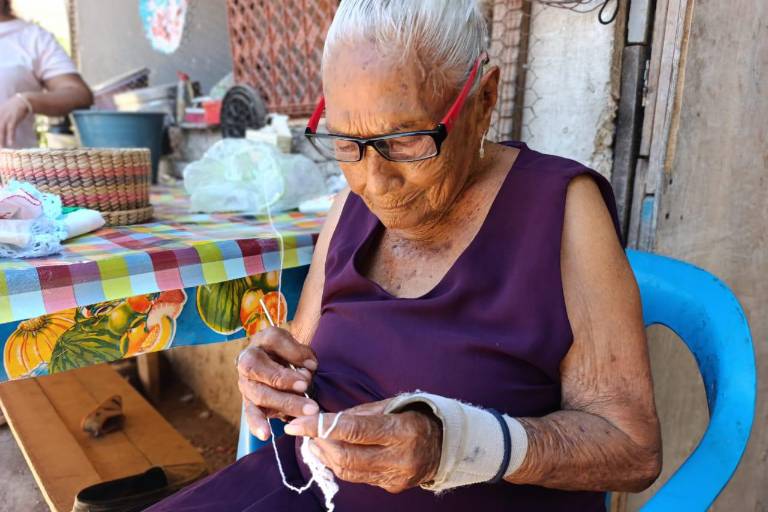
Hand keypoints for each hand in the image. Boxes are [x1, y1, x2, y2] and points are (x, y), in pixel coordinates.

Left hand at [0, 95, 30, 147]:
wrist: (24, 101)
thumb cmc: (14, 108)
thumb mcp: (3, 112)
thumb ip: (0, 119)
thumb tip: (1, 129)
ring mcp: (6, 117)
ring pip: (1, 130)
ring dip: (1, 140)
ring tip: (2, 148)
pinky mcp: (14, 119)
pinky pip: (11, 129)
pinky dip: (10, 136)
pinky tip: (10, 143)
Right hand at [236, 326, 318, 440]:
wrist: (276, 365)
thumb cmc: (291, 355)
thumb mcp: (299, 348)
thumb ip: (303, 355)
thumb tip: (309, 367)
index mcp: (264, 340)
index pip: (274, 340)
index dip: (294, 352)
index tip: (313, 365)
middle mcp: (249, 359)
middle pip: (263, 369)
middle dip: (286, 380)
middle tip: (307, 387)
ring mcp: (246, 381)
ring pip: (260, 393)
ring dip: (284, 403)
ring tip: (307, 411)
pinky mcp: (248, 401)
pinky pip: (250, 412)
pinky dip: (257, 424)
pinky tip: (266, 434)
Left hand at [284, 399, 442, 493]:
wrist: (445, 445)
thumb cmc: (414, 417)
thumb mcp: (391, 405)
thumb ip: (359, 413)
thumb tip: (326, 418)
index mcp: (401, 429)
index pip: (353, 430)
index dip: (321, 427)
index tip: (297, 424)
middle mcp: (399, 457)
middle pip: (347, 456)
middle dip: (319, 443)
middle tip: (305, 430)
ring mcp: (396, 476)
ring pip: (349, 471)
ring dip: (326, 455)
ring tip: (315, 440)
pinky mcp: (392, 487)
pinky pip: (358, 477)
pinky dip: (341, 464)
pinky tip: (334, 452)